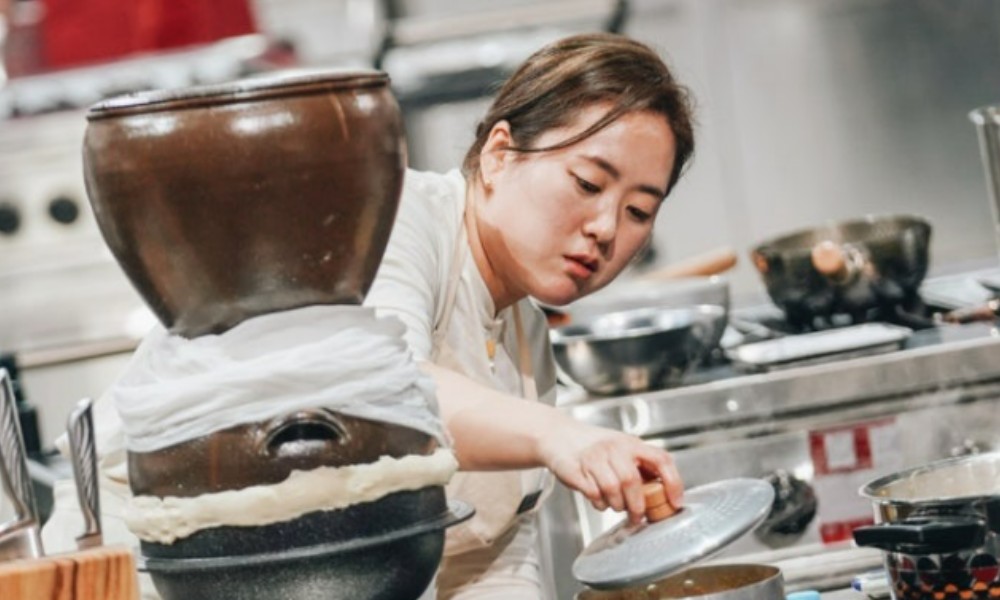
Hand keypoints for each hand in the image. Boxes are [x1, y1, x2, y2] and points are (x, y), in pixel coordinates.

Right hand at [538, 418, 682, 523]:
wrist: (559, 436)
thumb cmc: (595, 447)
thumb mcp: (622, 449)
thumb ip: (641, 467)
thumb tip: (664, 494)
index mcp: (631, 443)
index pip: (660, 459)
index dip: (673, 482)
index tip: (675, 502)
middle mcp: (614, 448)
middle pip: (632, 481)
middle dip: (637, 505)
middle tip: (638, 516)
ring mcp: (593, 458)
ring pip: (612, 490)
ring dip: (617, 505)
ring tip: (615, 504)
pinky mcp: (576, 470)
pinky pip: (594, 494)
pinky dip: (600, 503)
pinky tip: (600, 499)